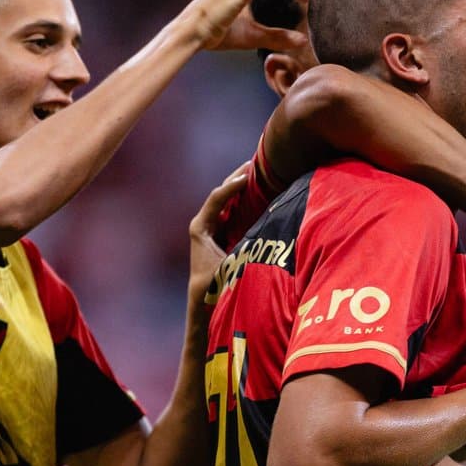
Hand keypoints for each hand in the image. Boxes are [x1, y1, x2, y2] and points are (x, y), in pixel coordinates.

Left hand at [189, 164, 251, 306]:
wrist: (203, 304)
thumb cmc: (214, 288)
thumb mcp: (230, 265)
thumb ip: (244, 248)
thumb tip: (265, 233)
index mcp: (200, 228)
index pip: (216, 198)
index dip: (233, 185)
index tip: (249, 175)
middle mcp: (203, 224)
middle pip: (221, 194)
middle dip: (237, 178)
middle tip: (255, 162)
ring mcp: (211, 228)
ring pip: (227, 200)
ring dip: (242, 186)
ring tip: (258, 170)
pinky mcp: (219, 234)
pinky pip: (233, 210)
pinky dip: (245, 198)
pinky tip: (259, 190)